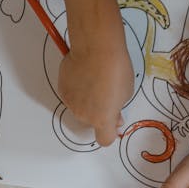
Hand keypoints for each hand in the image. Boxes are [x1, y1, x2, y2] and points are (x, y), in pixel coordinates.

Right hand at [59, 0, 133, 144]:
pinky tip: (84, 74)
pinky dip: (77, 89)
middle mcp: (84, 115)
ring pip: (80, 108)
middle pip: (91, 121)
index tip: (114, 120)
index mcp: (102, 119)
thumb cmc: (117, 69)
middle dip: (99, 112)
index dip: (109, 132)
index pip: (104, 140)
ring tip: (95, 79)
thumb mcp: (126, 92)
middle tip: (107, 92)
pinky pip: (72, 95)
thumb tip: (114, 115)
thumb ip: (117, 108)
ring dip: (87, 100)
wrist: (96, 47)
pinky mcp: (62, 89)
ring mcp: (71, 103)